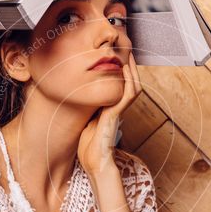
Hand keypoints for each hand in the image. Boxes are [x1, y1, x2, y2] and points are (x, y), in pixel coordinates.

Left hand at [78, 51, 141, 176]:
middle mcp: (117, 108)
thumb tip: (77, 97)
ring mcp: (119, 111)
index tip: (115, 56)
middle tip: (126, 49)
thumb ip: (87, 109)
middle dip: (129, 65)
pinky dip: (128, 80)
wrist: (94, 162)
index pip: (119, 85)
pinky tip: (125, 69)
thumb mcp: (86, 121)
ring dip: (131, 70)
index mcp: (110, 109)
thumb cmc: (89, 147)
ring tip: (127, 54)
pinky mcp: (116, 114)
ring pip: (133, 86)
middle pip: (130, 82)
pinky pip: (128, 94)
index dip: (120, 70)